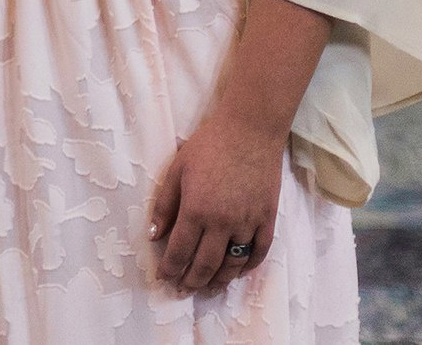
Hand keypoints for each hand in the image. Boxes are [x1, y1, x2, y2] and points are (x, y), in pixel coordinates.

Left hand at [148, 108, 284, 294]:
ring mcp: (249, 223)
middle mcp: (223, 223)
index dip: (170, 268)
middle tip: (183, 290)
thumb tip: (153, 235)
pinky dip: (247, 267)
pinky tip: (237, 272)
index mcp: (197, 210)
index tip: (163, 277)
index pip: (180, 250)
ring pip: (233, 264)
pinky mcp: (268, 220)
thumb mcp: (176, 170)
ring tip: (207, 286)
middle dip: (192, 281)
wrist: (249, 131)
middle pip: (206, 264)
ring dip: (219, 279)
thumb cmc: (208, 146)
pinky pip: (259, 253)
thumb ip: (165, 205)